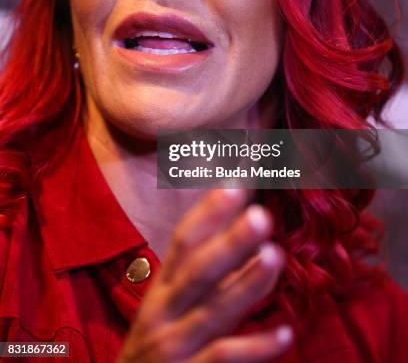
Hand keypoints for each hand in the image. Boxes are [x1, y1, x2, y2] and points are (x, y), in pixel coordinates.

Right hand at [117, 188, 292, 361]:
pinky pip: (223, 358)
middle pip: (198, 272)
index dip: (207, 214)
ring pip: (213, 311)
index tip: (234, 187)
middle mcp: (165, 311)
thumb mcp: (172, 303)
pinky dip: (255, 347)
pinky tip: (286, 333)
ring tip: (275, 256)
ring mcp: (174, 345)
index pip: (183, 243)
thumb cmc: (160, 342)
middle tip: (261, 215)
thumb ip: (202, 270)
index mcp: (164, 287)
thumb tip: (240, 229)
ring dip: (246, 284)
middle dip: (229, 243)